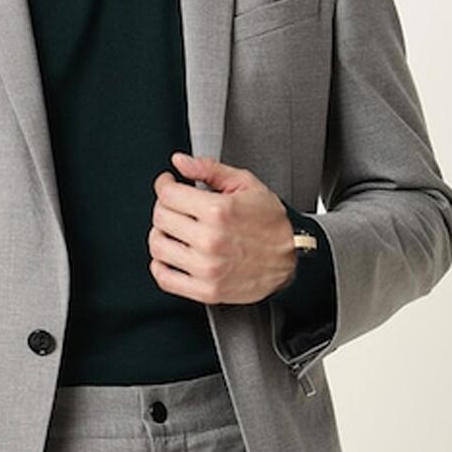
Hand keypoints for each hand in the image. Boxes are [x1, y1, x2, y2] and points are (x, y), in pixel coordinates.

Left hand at [148, 152, 296, 304]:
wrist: (294, 259)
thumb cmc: (272, 223)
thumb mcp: (246, 184)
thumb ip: (210, 170)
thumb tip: (181, 162)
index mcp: (219, 211)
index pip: (168, 194)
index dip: (165, 184)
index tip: (168, 184)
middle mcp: (210, 240)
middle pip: (160, 218)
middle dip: (164, 206)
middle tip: (175, 206)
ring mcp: (207, 268)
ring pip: (158, 246)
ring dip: (161, 234)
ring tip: (173, 229)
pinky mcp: (206, 290)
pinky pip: (165, 278)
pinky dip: (159, 266)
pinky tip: (171, 255)